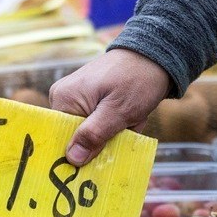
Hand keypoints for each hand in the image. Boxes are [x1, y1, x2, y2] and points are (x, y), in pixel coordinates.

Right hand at [49, 48, 170, 165]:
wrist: (155, 57)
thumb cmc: (137, 79)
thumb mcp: (118, 111)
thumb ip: (94, 135)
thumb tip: (72, 159)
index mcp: (63, 98)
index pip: (61, 139)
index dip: (81, 152)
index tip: (104, 152)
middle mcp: (64, 98)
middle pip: (78, 138)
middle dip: (104, 140)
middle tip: (125, 127)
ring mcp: (76, 99)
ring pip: (92, 134)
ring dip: (114, 133)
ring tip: (130, 119)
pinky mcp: (89, 101)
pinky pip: (98, 124)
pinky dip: (116, 125)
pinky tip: (129, 116)